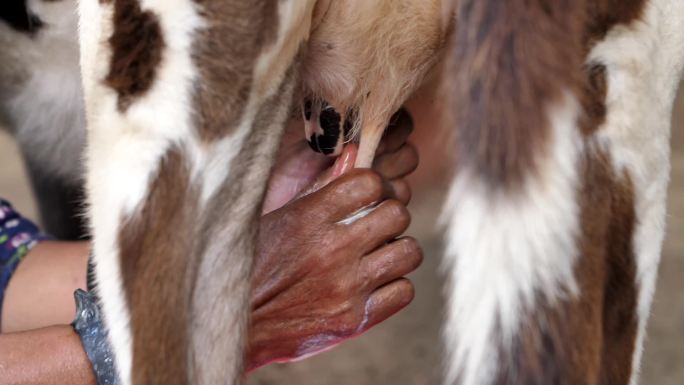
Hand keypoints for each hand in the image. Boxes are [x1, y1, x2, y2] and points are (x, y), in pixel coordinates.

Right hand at [248, 109, 419, 369]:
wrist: (234, 325)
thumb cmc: (250, 265)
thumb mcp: (276, 218)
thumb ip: (319, 188)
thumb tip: (356, 153)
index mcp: (309, 217)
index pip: (370, 182)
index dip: (376, 185)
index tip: (371, 195)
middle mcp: (332, 249)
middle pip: (397, 213)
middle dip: (390, 215)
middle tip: (377, 226)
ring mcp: (346, 287)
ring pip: (409, 252)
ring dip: (397, 250)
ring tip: (379, 254)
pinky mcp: (353, 320)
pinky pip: (404, 291)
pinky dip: (394, 286)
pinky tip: (375, 284)